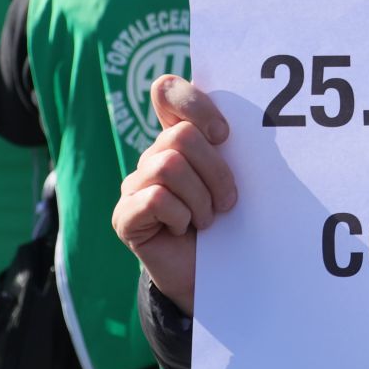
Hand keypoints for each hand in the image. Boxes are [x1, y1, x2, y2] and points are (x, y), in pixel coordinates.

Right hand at [111, 75, 237, 314]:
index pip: (168, 91)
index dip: (194, 104)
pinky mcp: (125, 216)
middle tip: (228, 202)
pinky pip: (155, 198)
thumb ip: (231, 148)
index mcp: (179, 136)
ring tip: (207, 220)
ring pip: (169, 166)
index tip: (223, 134)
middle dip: (215, 171)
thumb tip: (242, 128)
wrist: (218, 276)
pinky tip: (184, 230)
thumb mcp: (237, 179)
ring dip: (201, 199)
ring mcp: (134, 185)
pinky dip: (180, 216)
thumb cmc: (232, 223)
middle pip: (181, 137)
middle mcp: (153, 156)